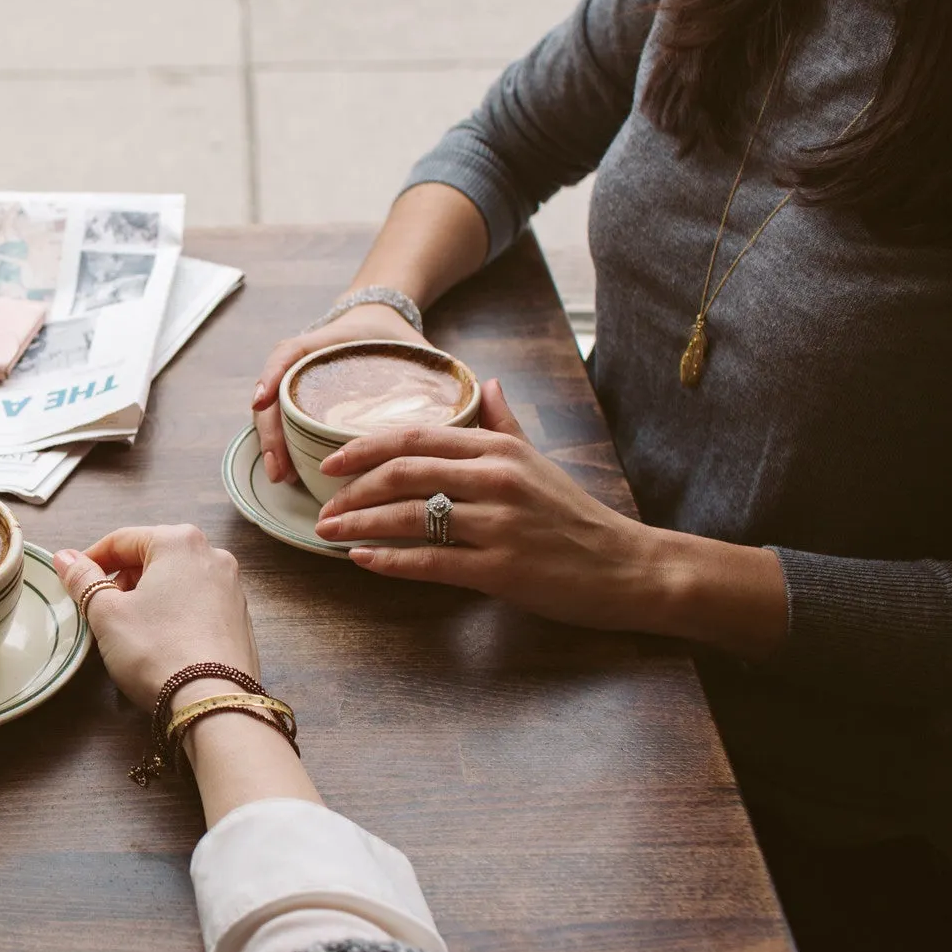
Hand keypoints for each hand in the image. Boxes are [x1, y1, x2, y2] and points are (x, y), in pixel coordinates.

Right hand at [53, 525, 257, 710]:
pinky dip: (173, 612)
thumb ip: (83, 579)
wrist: (212, 702)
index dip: (91, 560)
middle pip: (152, 557)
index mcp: (179, 541)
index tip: (73, 581)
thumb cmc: (156, 651)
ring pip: (175, 580)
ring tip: (129, 629)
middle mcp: (212, 554)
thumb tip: (65, 558)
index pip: (122, 539)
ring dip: (147, 596)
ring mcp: (231, 587)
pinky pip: (196, 602)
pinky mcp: (239, 617)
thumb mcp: (107, 614)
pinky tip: (160, 641)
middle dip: (122, 580)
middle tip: (101, 610)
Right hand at [251, 303, 431, 484]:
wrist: (379, 321)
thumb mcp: (414, 346)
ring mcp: (297, 383)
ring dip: (272, 446)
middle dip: (271, 432)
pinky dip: (280, 446)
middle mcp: (303, 363)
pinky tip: (287, 474)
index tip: (264, 402)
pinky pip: (282, 423)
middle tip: (280, 468)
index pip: (288, 353)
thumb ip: (440, 365)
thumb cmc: (396, 339)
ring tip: (282, 477)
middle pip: (274, 394)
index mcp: (327, 343)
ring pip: (273, 414)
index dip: (273, 376)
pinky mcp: (300, 402)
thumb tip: (484, 391)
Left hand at [311, 380, 669, 629]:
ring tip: (331, 533)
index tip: (331, 460)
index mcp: (499, 448)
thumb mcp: (538, 461)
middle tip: (323, 505)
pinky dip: (390, 560)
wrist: (628, 568)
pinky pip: (431, 561)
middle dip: (353, 488)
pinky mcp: (501, 568)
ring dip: (361, 524)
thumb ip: (504, 424)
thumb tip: (485, 384)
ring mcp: (499, 524)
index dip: (365, 446)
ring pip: (410, 516)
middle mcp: (496, 479)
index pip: (416, 436)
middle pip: (404, 471)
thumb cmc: (575, 516)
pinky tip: (364, 560)